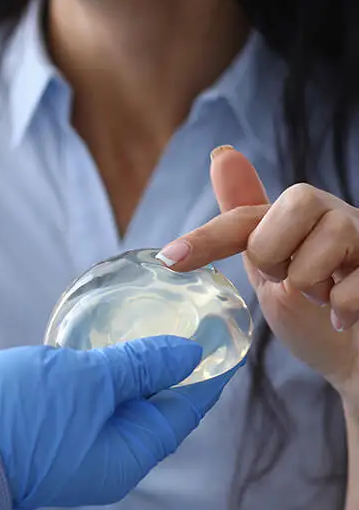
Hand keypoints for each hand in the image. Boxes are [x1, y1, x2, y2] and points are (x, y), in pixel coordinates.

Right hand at [0, 338, 235, 509]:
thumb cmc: (20, 415)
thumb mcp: (88, 383)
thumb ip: (138, 366)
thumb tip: (188, 354)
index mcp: (123, 456)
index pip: (180, 411)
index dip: (207, 375)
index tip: (227, 339)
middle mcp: (100, 455)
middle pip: (148, 407)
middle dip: (169, 365)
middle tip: (188, 319)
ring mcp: (66, 441)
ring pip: (111, 399)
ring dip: (129, 364)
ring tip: (147, 321)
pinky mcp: (37, 424)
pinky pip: (79, 396)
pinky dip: (93, 368)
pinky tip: (94, 339)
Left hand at [157, 146, 358, 401]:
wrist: (354, 356)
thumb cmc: (313, 313)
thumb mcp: (269, 272)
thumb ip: (243, 225)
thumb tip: (222, 154)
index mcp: (295, 218)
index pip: (243, 218)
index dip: (207, 238)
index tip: (169, 259)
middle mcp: (334, 215)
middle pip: (296, 200)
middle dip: (278, 251)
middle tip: (287, 280)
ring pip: (332, 235)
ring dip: (312, 280)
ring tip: (319, 297)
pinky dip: (343, 306)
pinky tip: (341, 318)